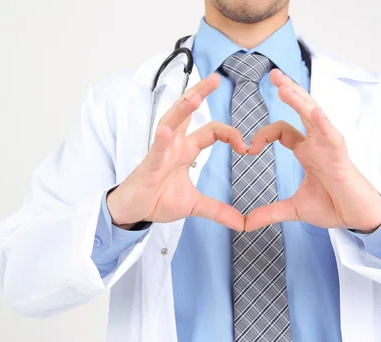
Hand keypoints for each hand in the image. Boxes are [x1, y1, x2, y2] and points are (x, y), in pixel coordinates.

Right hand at [107, 73, 246, 230]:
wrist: (134, 212)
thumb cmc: (158, 200)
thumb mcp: (195, 206)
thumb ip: (219, 211)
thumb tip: (243, 224)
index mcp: (186, 150)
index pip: (211, 131)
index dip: (230, 134)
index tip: (246, 147)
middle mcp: (174, 145)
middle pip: (187, 113)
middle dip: (200, 94)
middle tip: (216, 78)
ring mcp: (160, 152)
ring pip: (171, 123)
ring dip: (182, 109)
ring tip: (195, 96)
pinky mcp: (149, 165)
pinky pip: (156, 150)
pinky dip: (161, 140)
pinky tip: (166, 130)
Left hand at [244, 69, 380, 232]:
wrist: (356, 218)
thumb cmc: (332, 206)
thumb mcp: (294, 210)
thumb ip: (269, 213)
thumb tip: (245, 224)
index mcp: (306, 151)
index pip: (282, 131)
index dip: (262, 136)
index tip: (247, 150)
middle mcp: (317, 144)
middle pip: (301, 111)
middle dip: (288, 91)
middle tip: (273, 74)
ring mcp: (330, 148)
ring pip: (315, 117)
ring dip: (300, 101)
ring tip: (284, 86)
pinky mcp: (341, 159)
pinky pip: (333, 137)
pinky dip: (324, 125)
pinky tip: (315, 113)